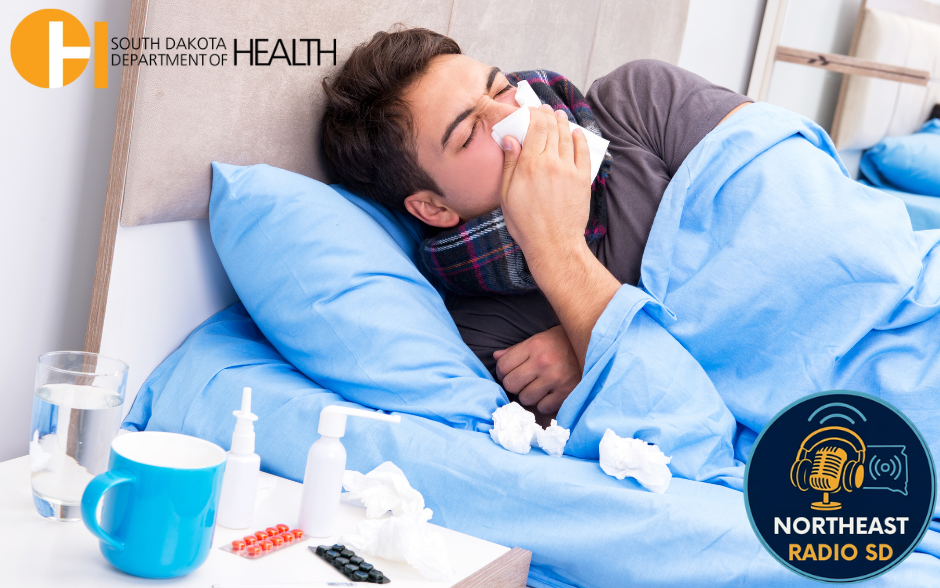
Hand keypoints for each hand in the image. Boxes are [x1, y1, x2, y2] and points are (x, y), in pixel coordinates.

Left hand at [493, 325, 579, 414]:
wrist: (593, 346)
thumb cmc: (562, 343)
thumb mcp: (538, 339)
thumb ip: (516, 350)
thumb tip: (496, 356)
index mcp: (534, 345)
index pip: (503, 366)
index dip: (503, 372)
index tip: (511, 372)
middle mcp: (544, 362)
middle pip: (511, 385)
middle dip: (514, 385)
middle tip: (523, 381)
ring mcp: (556, 378)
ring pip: (525, 398)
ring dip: (529, 395)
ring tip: (538, 387)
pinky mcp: (567, 392)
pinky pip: (543, 407)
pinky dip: (545, 403)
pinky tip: (551, 393)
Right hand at [499, 105, 592, 269]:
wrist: (553, 244)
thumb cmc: (525, 223)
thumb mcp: (506, 194)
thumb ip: (509, 163)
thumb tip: (510, 138)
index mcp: (530, 164)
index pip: (535, 127)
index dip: (534, 114)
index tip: (531, 110)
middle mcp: (551, 162)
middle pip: (552, 128)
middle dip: (547, 115)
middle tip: (544, 109)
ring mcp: (569, 170)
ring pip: (567, 137)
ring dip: (563, 123)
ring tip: (559, 115)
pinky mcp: (583, 179)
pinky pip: (583, 152)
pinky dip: (580, 139)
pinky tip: (576, 133)